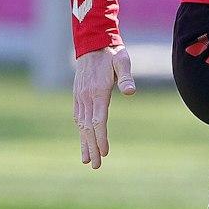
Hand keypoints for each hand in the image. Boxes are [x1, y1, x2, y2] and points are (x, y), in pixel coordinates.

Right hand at [73, 45, 135, 168]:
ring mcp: (79, 97)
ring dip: (84, 143)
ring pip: (81, 125)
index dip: (101, 138)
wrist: (92, 42)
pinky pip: (78, 117)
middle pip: (88, 127)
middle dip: (92, 147)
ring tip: (87, 160)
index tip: (105, 152)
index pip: (98, 120)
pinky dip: (80, 131)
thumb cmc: (112, 53)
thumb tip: (130, 92)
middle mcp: (86, 96)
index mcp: (97, 91)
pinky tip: (83, 140)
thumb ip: (126, 77)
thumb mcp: (123, 61)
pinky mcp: (77, 95)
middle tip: (96, 166)